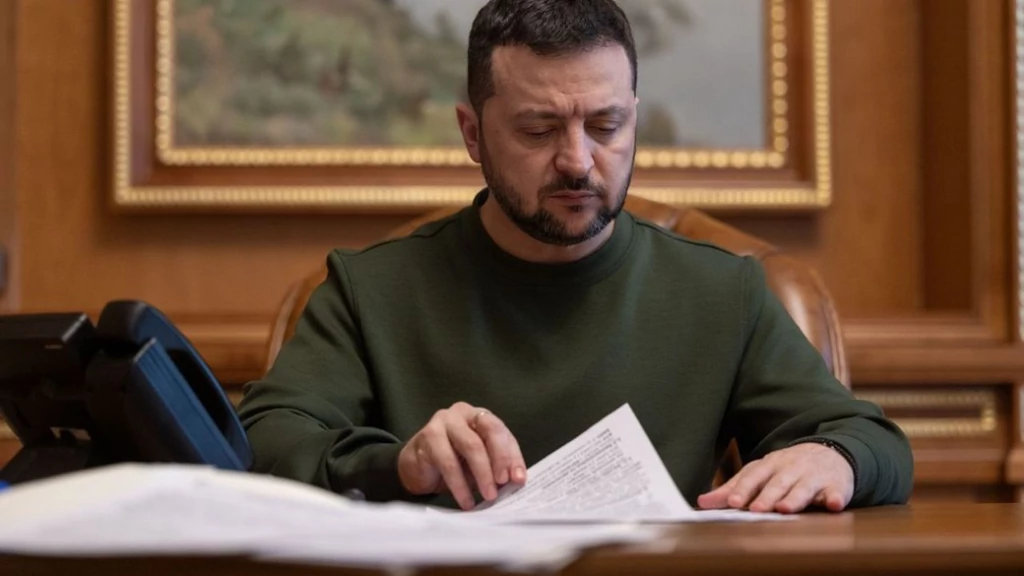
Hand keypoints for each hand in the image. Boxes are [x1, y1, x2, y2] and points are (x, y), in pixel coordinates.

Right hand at [398, 402, 526, 509]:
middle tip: (503, 483)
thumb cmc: (451, 462)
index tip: (518, 479)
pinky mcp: (428, 437)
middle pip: (489, 431)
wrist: (415, 467)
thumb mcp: (478, 464)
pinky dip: (460, 485)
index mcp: (480, 416)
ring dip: (482, 475)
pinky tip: (466, 501)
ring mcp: (444, 422)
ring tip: (488, 496)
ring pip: (471, 446)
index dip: (512, 456)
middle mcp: (463, 413)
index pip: (502, 432)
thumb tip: (515, 480)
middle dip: (500, 459)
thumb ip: (496, 467)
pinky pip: (449, 463)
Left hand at [697, 443, 853, 513]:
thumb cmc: (787, 469)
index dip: (743, 489)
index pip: (754, 476)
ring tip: (785, 508)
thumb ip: (733, 489)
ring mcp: (813, 476)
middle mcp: (790, 468)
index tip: (733, 502)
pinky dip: (835, 497)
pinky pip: (836, 492)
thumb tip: (702, 502)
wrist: (829, 453)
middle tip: (756, 509)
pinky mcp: (835, 485)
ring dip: (794, 497)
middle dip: (767, 495)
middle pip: (777, 482)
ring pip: (803, 487)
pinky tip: (834, 504)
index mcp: (769, 465)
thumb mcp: (760, 474)